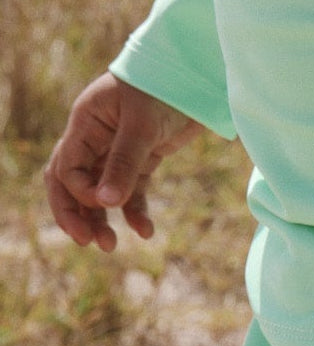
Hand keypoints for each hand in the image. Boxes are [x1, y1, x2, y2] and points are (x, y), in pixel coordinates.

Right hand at [45, 72, 202, 251]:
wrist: (195, 79)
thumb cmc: (162, 90)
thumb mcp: (141, 127)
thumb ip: (124, 164)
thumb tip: (105, 203)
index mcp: (85, 125)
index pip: (67, 168)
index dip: (80, 193)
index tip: (104, 205)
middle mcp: (95, 139)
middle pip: (72, 184)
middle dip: (76, 214)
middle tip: (89, 242)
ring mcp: (118, 152)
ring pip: (101, 193)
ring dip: (102, 219)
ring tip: (111, 246)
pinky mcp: (143, 161)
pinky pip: (132, 192)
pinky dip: (135, 212)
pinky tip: (146, 232)